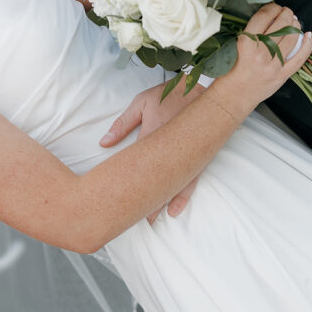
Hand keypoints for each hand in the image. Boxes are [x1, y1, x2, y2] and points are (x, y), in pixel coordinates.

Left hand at [100, 79, 202, 222]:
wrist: (207, 91)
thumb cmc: (171, 95)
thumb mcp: (142, 102)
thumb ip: (123, 124)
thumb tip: (104, 143)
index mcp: (152, 135)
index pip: (135, 164)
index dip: (126, 183)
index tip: (117, 199)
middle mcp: (170, 151)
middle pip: (154, 181)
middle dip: (144, 200)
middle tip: (132, 217)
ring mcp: (186, 157)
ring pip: (172, 187)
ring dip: (161, 204)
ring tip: (152, 220)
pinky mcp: (197, 159)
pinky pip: (190, 182)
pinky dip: (182, 197)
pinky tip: (175, 210)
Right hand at [213, 4, 311, 115]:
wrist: (233, 96)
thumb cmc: (230, 72)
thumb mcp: (234, 47)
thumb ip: (250, 33)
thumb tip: (268, 17)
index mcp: (246, 42)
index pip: (264, 16)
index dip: (272, 7)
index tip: (273, 7)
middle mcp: (261, 52)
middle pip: (281, 24)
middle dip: (286, 13)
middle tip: (286, 11)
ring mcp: (273, 65)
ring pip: (291, 37)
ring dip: (295, 25)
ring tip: (294, 21)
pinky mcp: (281, 76)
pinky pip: (299, 59)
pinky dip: (307, 46)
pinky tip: (309, 36)